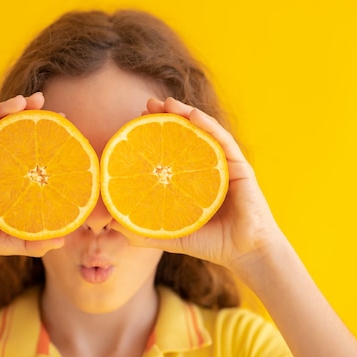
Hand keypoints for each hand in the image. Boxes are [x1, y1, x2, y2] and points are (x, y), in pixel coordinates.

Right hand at [0, 93, 63, 269]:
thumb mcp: (2, 240)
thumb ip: (28, 241)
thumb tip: (61, 242)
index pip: (19, 148)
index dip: (37, 133)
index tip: (60, 121)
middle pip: (4, 131)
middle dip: (22, 113)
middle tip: (42, 100)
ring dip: (5, 110)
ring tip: (24, 100)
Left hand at [112, 97, 284, 273]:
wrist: (245, 253)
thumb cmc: (210, 244)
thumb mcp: (170, 234)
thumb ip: (144, 230)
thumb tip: (112, 225)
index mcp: (193, 178)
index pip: (172, 149)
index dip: (155, 132)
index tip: (136, 121)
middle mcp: (209, 166)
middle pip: (187, 134)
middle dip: (168, 116)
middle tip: (148, 104)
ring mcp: (225, 164)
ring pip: (204, 131)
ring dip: (186, 113)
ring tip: (167, 102)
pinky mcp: (240, 167)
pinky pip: (223, 140)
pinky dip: (208, 125)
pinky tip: (192, 115)